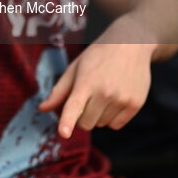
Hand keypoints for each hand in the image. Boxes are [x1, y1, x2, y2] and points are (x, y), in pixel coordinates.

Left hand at [38, 18, 153, 138]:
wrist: (131, 44)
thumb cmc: (98, 56)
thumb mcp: (75, 68)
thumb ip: (59, 91)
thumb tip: (42, 108)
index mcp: (86, 81)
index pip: (75, 106)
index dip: (67, 121)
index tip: (63, 133)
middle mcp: (105, 91)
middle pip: (85, 124)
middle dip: (82, 116)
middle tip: (88, 97)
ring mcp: (122, 99)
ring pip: (100, 125)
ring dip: (98, 115)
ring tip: (104, 93)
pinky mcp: (135, 104)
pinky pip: (116, 125)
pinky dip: (112, 118)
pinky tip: (115, 98)